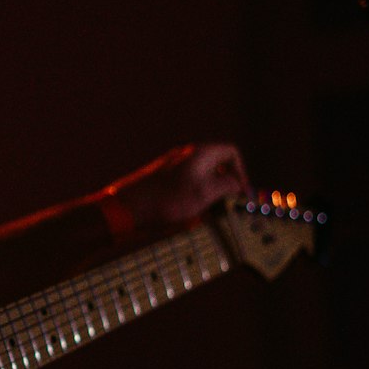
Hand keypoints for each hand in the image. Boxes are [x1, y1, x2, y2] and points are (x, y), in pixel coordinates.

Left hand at [107, 143, 248, 237]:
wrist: (127, 209)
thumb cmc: (167, 200)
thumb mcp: (205, 194)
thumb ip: (227, 185)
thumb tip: (238, 183)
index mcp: (200, 153)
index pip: (231, 152)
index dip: (241, 171)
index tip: (241, 192)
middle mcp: (187, 156)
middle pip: (218, 166)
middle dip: (226, 186)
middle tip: (227, 206)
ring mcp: (174, 167)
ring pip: (204, 179)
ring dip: (211, 196)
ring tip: (208, 214)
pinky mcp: (164, 181)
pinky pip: (188, 187)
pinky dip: (195, 199)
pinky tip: (190, 216)